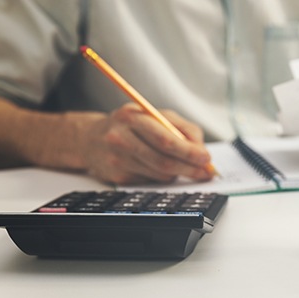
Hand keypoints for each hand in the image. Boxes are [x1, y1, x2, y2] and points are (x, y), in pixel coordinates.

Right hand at [80, 103, 214, 183]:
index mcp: (133, 116)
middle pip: (163, 159)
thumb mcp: (155, 116)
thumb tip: (202, 151)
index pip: (166, 138)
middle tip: (205, 172)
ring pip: (159, 173)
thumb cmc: (131, 125)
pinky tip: (160, 169)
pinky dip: (162, 177)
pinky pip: (150, 180)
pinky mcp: (117, 176)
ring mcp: (117, 158)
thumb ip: (182, 128)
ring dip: (178, 173)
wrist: (91, 139)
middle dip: (189, 167)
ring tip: (184, 167)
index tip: (206, 157)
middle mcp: (122, 137)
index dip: (189, 151)